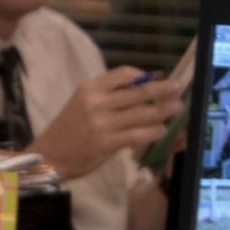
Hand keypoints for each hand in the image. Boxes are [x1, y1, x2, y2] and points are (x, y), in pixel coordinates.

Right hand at [29, 66, 183, 179]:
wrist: (50, 155)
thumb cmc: (68, 128)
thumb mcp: (82, 103)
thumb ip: (107, 97)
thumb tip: (140, 91)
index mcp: (90, 88)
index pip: (122, 74)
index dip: (143, 75)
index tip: (155, 78)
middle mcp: (96, 102)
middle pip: (137, 92)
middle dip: (161, 90)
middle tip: (179, 87)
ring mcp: (102, 122)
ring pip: (141, 113)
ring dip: (163, 110)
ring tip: (178, 107)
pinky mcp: (107, 142)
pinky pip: (136, 134)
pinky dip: (152, 131)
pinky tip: (162, 130)